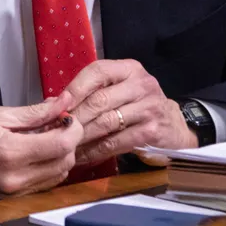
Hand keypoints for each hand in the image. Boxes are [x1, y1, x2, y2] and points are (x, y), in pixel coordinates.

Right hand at [0, 99, 82, 198]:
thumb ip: (33, 113)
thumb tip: (59, 104)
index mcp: (10, 152)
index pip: (62, 144)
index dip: (73, 129)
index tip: (68, 118)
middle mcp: (15, 177)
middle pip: (65, 162)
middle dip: (69, 141)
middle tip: (57, 125)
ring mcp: (15, 191)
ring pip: (59, 175)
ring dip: (61, 156)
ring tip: (46, 139)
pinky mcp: (13, 198)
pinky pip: (45, 184)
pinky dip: (49, 168)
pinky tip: (38, 154)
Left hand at [59, 59, 197, 164]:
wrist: (172, 125)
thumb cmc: (134, 105)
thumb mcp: (117, 89)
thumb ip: (89, 92)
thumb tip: (52, 103)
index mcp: (128, 69)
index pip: (97, 72)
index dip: (75, 88)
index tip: (57, 104)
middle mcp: (141, 84)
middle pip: (99, 100)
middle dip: (74, 117)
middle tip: (55, 129)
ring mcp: (150, 108)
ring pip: (106, 122)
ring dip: (81, 136)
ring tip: (63, 144)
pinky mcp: (152, 131)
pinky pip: (116, 142)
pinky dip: (95, 151)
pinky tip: (81, 156)